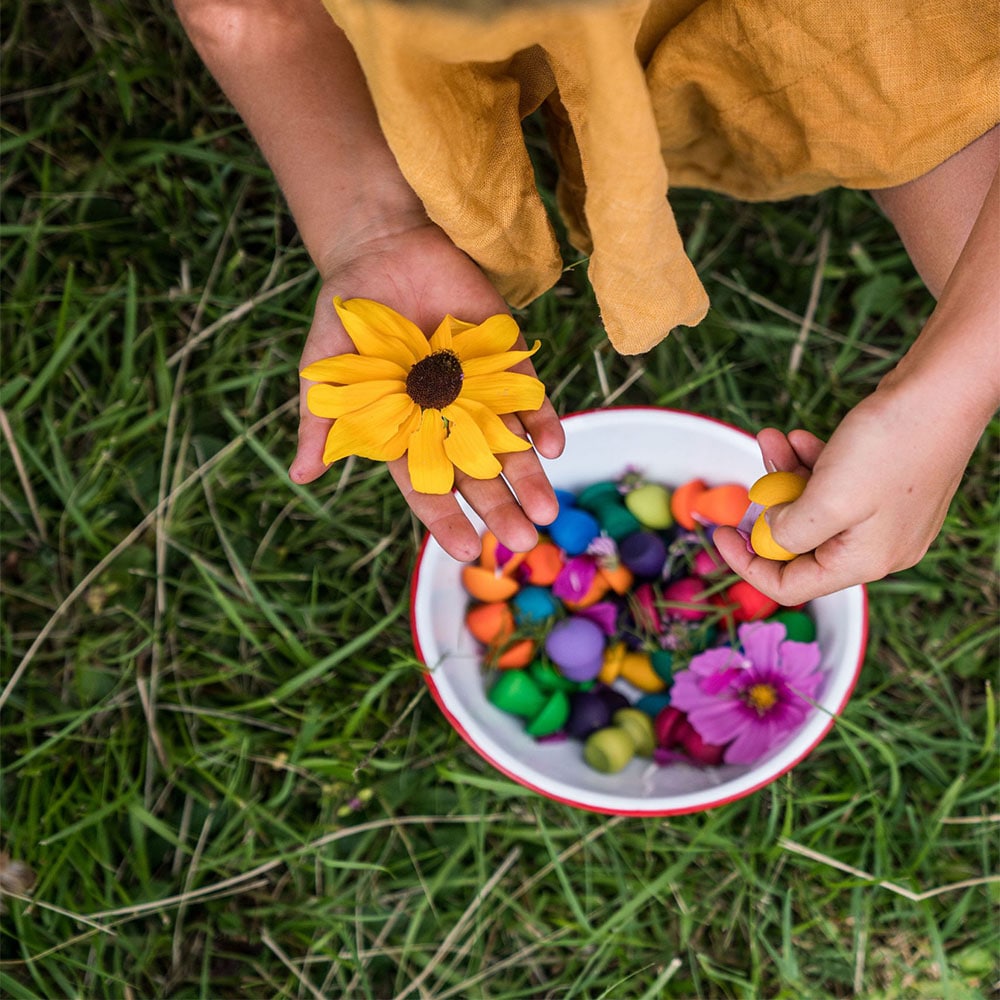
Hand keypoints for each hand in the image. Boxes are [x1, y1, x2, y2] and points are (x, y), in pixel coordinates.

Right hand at [289, 221, 564, 561]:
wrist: (383, 248)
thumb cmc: (349, 317)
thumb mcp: (327, 371)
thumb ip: (321, 421)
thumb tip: (302, 476)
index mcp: (406, 432)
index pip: (427, 484)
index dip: (447, 519)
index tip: (467, 551)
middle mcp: (447, 420)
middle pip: (477, 473)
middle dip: (500, 507)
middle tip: (524, 541)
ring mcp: (479, 391)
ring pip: (510, 443)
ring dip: (530, 476)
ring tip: (549, 509)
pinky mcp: (504, 358)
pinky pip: (529, 395)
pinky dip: (543, 418)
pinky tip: (554, 444)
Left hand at [713, 383, 980, 603]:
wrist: (944, 389)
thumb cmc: (892, 445)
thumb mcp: (827, 499)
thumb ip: (790, 531)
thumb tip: (770, 536)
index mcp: (865, 561)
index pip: (791, 586)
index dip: (747, 563)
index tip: (719, 532)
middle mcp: (876, 546)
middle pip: (800, 544)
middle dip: (769, 506)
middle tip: (753, 475)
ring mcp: (882, 515)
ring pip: (813, 506)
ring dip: (784, 475)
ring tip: (772, 440)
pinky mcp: (884, 485)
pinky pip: (833, 484)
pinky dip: (809, 463)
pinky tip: (799, 437)